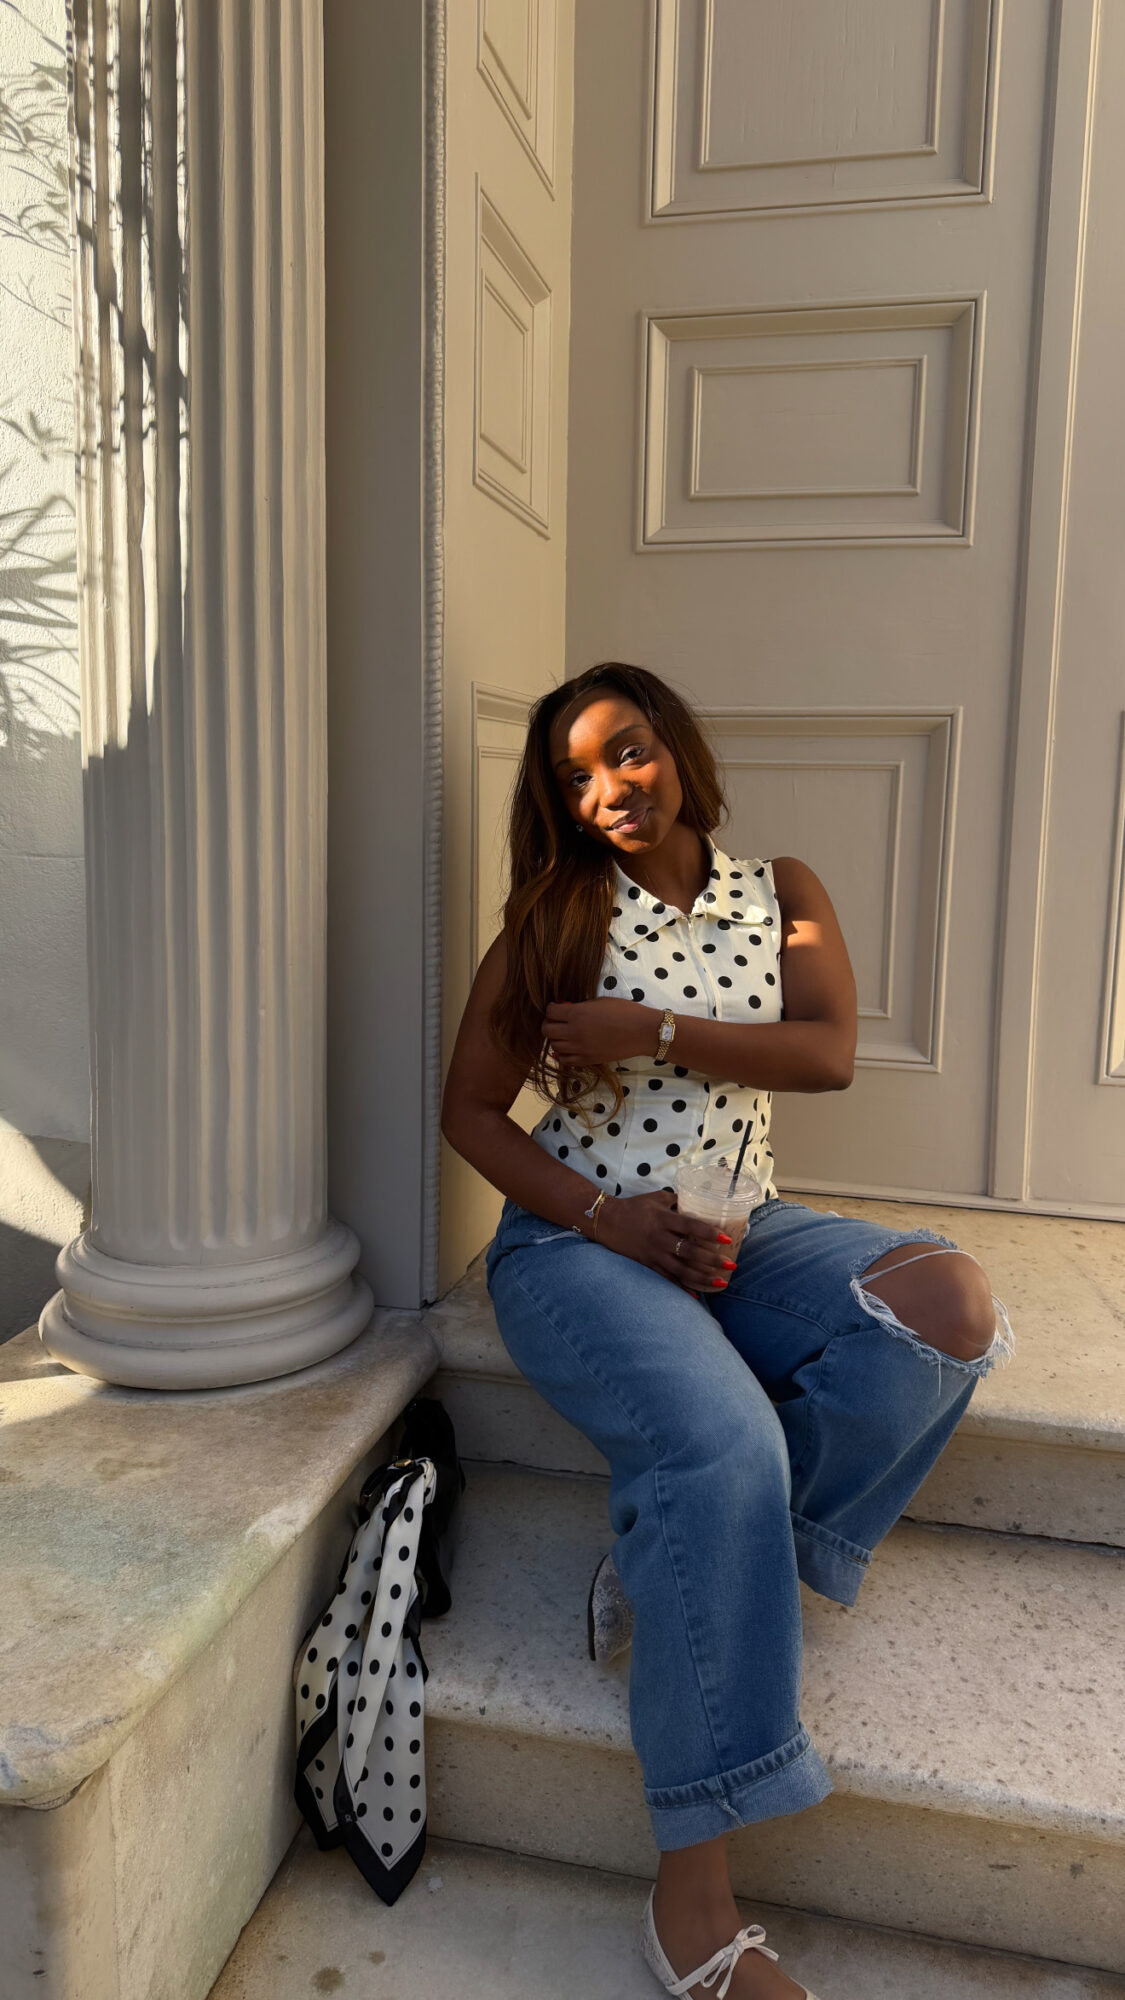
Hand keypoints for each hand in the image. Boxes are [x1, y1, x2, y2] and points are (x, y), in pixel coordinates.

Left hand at [542, 998, 658, 1064]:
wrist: (642, 1031)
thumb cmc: (624, 1011)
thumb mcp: (600, 1002)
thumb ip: (581, 1007)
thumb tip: (567, 1010)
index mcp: (577, 1013)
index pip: (551, 1012)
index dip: (551, 1009)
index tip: (556, 1008)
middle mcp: (574, 1032)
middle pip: (547, 1030)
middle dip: (549, 1023)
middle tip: (556, 1021)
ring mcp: (580, 1048)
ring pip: (554, 1046)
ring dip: (556, 1039)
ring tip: (563, 1034)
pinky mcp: (587, 1060)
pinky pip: (566, 1060)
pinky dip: (563, 1054)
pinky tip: (569, 1048)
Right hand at [598, 1189, 736, 1293]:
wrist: (605, 1220)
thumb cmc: (633, 1207)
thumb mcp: (656, 1199)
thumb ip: (677, 1201)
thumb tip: (698, 1202)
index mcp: (663, 1219)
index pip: (691, 1226)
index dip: (709, 1233)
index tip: (727, 1238)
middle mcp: (660, 1238)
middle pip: (689, 1252)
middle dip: (712, 1260)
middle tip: (731, 1265)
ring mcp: (653, 1253)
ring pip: (681, 1270)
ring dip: (703, 1278)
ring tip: (721, 1283)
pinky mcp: (646, 1264)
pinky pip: (667, 1278)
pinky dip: (681, 1288)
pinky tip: (696, 1295)